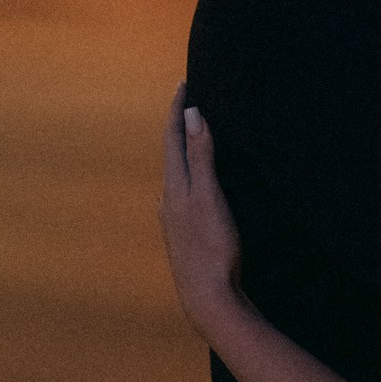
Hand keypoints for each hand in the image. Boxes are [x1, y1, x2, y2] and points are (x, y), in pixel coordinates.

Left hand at [159, 88, 243, 340]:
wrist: (207, 297)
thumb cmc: (212, 247)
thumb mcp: (210, 197)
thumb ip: (200, 157)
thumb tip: (191, 115)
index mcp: (174, 186)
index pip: (172, 138)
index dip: (176, 110)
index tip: (183, 84)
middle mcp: (168, 199)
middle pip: (171, 153)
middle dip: (179, 126)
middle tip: (188, 102)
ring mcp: (174, 218)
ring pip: (176, 173)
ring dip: (183, 150)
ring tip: (195, 134)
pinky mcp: (184, 233)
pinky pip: (184, 190)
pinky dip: (190, 172)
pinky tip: (199, 183)